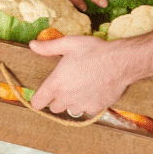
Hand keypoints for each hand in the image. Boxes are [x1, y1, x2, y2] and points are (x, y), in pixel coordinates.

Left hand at [28, 34, 152, 116]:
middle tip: (65, 85)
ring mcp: (81, 105)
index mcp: (56, 83)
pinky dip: (88, 103)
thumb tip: (32, 45)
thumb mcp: (69, 43)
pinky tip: (93, 90)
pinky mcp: (95, 108)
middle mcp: (66, 98)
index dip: (38, 99)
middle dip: (57, 99)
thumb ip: (48, 47)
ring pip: (70, 110)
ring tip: (81, 86)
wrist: (120, 62)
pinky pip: (87, 110)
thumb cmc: (94, 51)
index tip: (41, 95)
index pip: (37, 102)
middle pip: (54, 108)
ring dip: (72, 102)